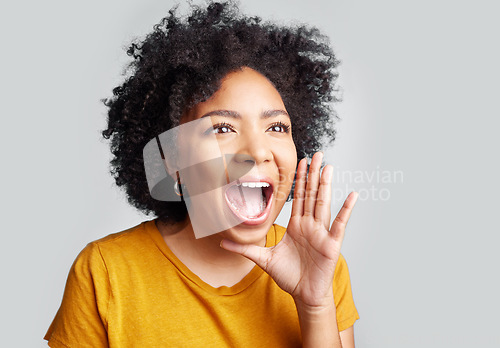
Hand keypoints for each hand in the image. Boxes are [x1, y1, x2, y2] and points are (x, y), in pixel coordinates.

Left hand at [221, 152, 357, 307]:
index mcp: (296, 226)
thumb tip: (222, 242)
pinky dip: (346, 210)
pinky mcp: (331, 244)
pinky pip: (339, 224)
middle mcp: (310, 225)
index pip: (299, 197)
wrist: (303, 295)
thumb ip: (245, 248)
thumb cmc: (288, 276)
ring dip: (326, 185)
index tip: (301, 161)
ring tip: (329, 167)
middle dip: (314, 174)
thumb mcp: (263, 259)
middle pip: (312, 194)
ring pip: (323, 204)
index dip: (300, 179)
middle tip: (318, 154)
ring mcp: (321, 233)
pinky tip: (352, 195)